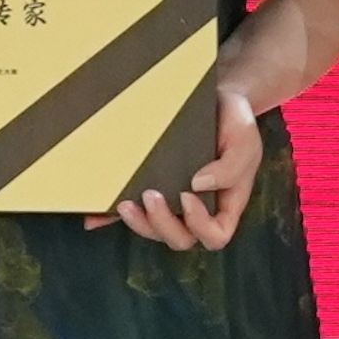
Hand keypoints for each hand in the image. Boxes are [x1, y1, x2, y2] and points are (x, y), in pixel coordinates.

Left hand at [106, 94, 264, 251]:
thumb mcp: (244, 142)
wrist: (218, 101)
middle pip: (180, 238)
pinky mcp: (149, 189)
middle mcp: (197, 209)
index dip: (200, 226)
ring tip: (125, 202)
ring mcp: (172, 202)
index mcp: (224, 204)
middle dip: (162, 223)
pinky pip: (129, 212)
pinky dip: (109, 218)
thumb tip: (197, 185)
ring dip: (138, 223)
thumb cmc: (236, 125)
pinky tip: (94, 217)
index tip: (187, 196)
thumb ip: (230, 167)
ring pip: (154, 230)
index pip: (215, 235)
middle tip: (151, 195)